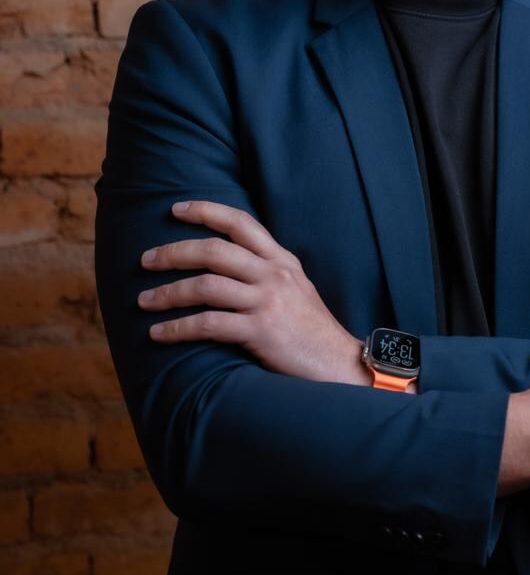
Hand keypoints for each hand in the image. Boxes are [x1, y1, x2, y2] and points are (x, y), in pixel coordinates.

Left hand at [138, 201, 368, 385]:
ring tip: (144, 301)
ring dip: (167, 293)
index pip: (241, 223)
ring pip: (205, 286)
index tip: (176, 209)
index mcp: (282, 261)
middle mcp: (274, 275)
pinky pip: (208, 324)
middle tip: (146, 259)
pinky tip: (158, 334)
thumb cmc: (312, 331)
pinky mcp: (260, 332)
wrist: (340, 364)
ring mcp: (268, 302)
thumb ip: (267, 273)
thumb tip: (227, 265)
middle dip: (174, 252)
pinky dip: (177, 328)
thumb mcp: (297, 289)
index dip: (206, 211)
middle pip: (214, 250)